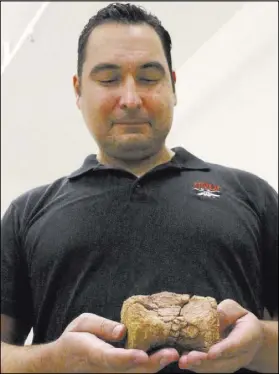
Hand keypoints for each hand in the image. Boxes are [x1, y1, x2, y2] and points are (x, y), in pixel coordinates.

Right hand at [51, 313, 178, 372]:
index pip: (112, 358)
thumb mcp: (82, 323)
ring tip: (174, 353)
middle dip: (153, 363)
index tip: (142, 355)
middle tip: (172, 353)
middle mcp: (106, 369)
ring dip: (156, 365)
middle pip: (131, 371)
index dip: (127, 358)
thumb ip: (101, 326)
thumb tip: (122, 330)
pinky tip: (165, 355)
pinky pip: (136, 373)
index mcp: (94, 353)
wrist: (64, 362)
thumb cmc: (73, 339)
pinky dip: (151, 366)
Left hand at [178, 299, 263, 372]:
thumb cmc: (240, 318)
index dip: (223, 349)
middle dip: (205, 362)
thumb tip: (212, 314)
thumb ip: (225, 311)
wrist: (250, 336)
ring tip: (184, 362)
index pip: (236, 344)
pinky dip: (197, 366)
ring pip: (216, 369)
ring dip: (198, 366)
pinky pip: (210, 369)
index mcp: (249, 336)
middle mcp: (242, 355)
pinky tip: (184, 362)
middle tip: (189, 358)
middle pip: (224, 362)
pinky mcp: (222, 366)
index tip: (211, 353)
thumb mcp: (235, 309)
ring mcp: (232, 363)